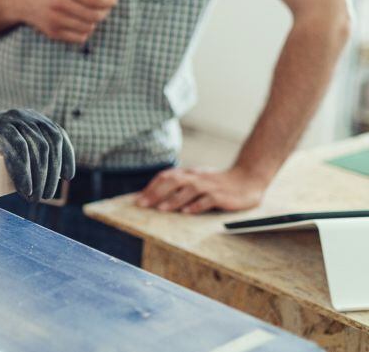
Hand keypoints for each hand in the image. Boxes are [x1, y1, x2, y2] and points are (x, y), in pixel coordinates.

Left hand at [0, 94, 74, 201]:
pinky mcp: (44, 121)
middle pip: (36, 149)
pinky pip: (61, 137)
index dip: (23, 173)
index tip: (26, 196)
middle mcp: (15, 118)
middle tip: (38, 199)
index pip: (15, 150)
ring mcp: (31, 117)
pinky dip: (67, 155)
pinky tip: (68, 175)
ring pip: (51, 144)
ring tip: (49, 192)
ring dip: (54, 170)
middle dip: (40, 178)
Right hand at [23, 0, 116, 43]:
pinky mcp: (53, 32)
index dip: (109, 1)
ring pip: (89, 27)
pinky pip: (80, 37)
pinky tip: (80, 23)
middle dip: (105, 12)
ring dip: (93, 21)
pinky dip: (84, 31)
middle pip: (94, 15)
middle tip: (105, 8)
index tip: (114, 0)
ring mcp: (55, 19)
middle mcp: (58, 3)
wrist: (25, 1)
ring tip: (90, 15)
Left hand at [135, 166, 269, 213]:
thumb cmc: (217, 182)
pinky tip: (188, 212)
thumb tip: (156, 196)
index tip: (138, 199)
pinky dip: (197, 205)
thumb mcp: (197, 180)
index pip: (165, 177)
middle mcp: (196, 177)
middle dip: (156, 193)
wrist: (247, 178)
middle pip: (173, 181)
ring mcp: (209, 186)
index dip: (151, 187)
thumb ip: (180, 185)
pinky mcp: (221, 195)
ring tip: (161, 209)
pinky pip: (208, 200)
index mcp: (189, 173)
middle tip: (142, 205)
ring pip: (189, 190)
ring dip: (174, 200)